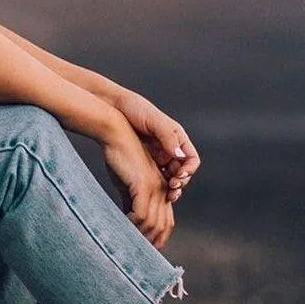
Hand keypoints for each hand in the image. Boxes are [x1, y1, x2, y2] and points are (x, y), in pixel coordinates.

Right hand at [101, 119, 174, 247]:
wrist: (116, 133)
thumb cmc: (119, 156)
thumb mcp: (126, 183)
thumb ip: (130, 200)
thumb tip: (128, 219)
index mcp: (161, 188)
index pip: (167, 219)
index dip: (159, 236)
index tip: (147, 248)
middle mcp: (162, 188)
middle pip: (164, 224)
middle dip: (153, 241)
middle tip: (140, 253)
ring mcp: (155, 187)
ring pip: (153, 221)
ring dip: (141, 235)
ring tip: (129, 244)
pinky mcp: (144, 185)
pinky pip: (141, 213)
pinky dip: (133, 225)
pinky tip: (123, 228)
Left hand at [114, 90, 199, 206]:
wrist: (113, 108)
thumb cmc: (135, 109)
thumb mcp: (153, 121)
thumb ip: (167, 137)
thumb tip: (180, 156)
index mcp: (177, 139)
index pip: (191, 160)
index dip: (189, 169)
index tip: (180, 175)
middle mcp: (169, 150)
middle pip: (181, 173)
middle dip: (179, 183)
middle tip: (172, 190)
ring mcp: (156, 158)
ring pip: (168, 179)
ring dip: (169, 189)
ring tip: (165, 195)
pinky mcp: (143, 164)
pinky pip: (153, 179)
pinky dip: (155, 188)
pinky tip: (150, 193)